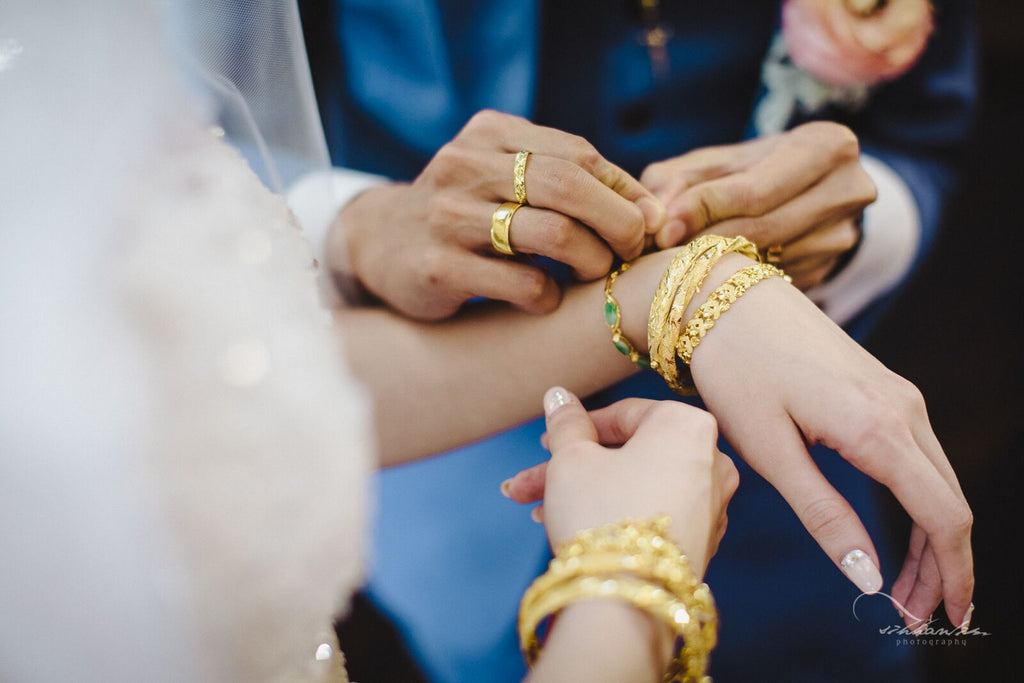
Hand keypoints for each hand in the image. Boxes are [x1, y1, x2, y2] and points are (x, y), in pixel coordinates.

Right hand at [333, 110, 665, 319]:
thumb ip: (565, 182)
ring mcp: (447, 217)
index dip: (625, 190)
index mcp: (489, 134)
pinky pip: (520, 283)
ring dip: (591, 259)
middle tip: (635, 249)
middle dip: (618, 221)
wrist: (381, 244)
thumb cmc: (466, 213)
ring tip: (597, 274)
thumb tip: (653, 211)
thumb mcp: (504, 179)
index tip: (651, 222)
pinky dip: (548, 296)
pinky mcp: (438, 267)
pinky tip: (547, 300)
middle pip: (567, 185)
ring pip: (550, 233)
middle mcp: (463, 166)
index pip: (577, 154)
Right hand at [503, 389, 737, 574]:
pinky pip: (653, 512)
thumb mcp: (571, 458)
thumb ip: (566, 423)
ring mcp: (713, 504)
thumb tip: (559, 396)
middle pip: (627, 454)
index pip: (622, 414)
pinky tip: (577, 528)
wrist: (627, 601)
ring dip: (586, 493)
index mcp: (686, 424)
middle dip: (571, 468)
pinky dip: (619, 513)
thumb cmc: (602, 514)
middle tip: (527, 484)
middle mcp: (711, 459)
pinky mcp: (704, 540)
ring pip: (637, 485)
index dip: (575, 429)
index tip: (544, 443)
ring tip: (537, 511)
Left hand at [640, 122, 874, 289]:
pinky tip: (717, 268)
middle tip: (664, 251)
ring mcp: (843, 235)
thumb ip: (678, 181)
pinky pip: (772, 281)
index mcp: (825, 145)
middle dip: (706, 242)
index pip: (754, 190)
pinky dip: (737, 278)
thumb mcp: (714, 163)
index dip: (703, 210)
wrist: (804, 190)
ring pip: (767, 261)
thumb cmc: (747, 170)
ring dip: (718, 264)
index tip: (663, 230)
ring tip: (683, 258)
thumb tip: (661, 222)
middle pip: (763, 230)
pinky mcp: (830, 268)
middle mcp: (849, 189)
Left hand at [686, 254, 972, 629]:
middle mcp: (903, 408)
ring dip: (931, 536)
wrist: (722, 296)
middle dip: (941, 566)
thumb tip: (868, 576)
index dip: (951, 575)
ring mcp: (898, 394)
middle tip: (914, 615)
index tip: (944, 619)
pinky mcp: (884, 388)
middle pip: (950, 503)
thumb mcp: (769, 450)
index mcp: (877, 428)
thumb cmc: (735, 369)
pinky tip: (901, 528)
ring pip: (939, 480)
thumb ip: (823, 514)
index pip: (944, 517)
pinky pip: (920, 454)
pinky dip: (919, 500)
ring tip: (905, 585)